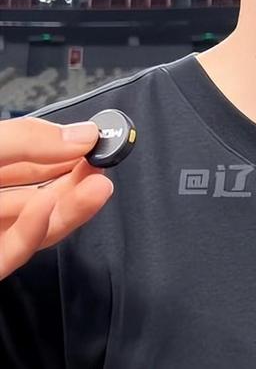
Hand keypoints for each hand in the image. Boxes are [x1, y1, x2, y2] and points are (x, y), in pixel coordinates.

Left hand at [0, 117, 113, 279]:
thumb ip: (28, 139)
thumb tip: (84, 135)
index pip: (37, 156)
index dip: (70, 146)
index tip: (100, 139)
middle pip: (47, 191)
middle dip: (81, 178)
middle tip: (107, 164)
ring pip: (41, 224)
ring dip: (73, 206)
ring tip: (100, 186)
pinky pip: (16, 252)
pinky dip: (36, 230)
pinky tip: (50, 206)